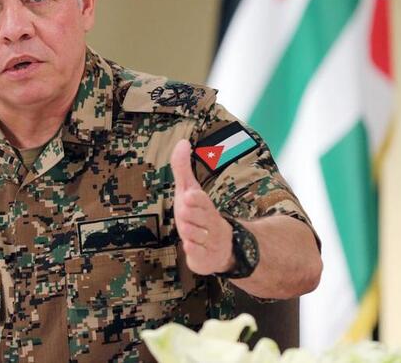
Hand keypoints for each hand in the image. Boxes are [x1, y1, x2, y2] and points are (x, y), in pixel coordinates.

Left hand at [170, 139, 234, 274]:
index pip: (202, 201)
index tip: (189, 195)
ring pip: (196, 236)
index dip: (196, 199)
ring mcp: (209, 242)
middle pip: (199, 218)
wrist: (218, 248)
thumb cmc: (198, 214)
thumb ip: (183, 168)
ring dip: (189, 233)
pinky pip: (198, 255)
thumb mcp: (188, 190)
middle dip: (191, 215)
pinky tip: (189, 246)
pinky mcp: (205, 259)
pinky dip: (194, 251)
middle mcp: (210, 223)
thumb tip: (182, 142)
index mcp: (205, 206)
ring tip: (187, 230)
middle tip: (184, 212)